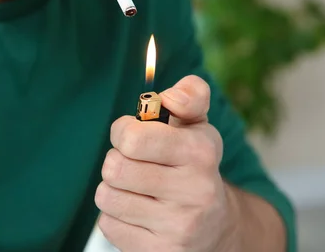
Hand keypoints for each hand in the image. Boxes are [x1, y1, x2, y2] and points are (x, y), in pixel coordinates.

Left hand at [95, 75, 239, 251]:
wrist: (217, 228)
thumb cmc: (196, 166)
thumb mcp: (198, 126)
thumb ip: (189, 96)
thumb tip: (171, 96)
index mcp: (201, 153)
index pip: (133, 138)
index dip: (122, 131)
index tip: (130, 134)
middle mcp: (195, 192)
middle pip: (114, 168)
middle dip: (117, 161)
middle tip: (134, 163)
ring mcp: (178, 228)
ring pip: (107, 197)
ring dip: (115, 189)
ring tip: (137, 189)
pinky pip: (109, 225)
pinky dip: (117, 217)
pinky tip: (140, 214)